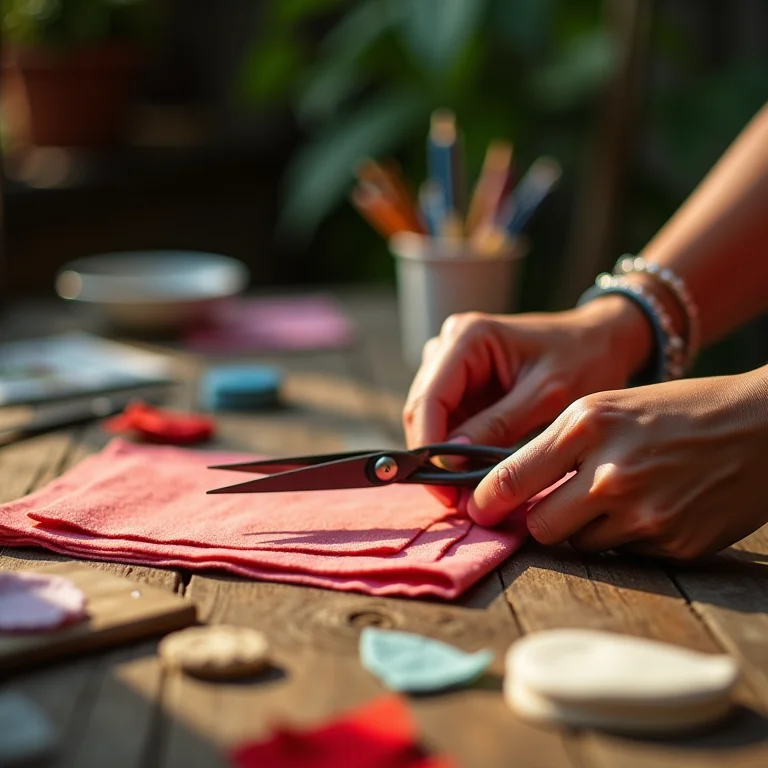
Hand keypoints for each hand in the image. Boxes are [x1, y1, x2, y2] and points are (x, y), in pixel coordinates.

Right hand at [402, 296, 651, 505]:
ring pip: (430, 418)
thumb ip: (498, 425)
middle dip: (434, 456)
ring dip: (443, 455)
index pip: (428, 398)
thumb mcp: (546, 396)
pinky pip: (447, 420)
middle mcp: (450, 345)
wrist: (602, 341)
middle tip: (455, 501)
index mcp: (468, 337)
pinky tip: (471, 473)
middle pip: (421, 409)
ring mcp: (452, 363)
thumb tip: (451, 462)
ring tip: (465, 492)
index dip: (428, 447)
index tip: (445, 490)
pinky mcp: (462, 382)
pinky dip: (456, 448)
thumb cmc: (583, 360)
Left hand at [467, 367, 767, 560]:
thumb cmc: (676, 410)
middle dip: (540, 521)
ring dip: (586, 528)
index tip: (476, 509)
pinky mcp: (674, 545)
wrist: (761, 427)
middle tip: (555, 504)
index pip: (512, 478)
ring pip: (581, 545)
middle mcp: (611, 473)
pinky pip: (624, 554)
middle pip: (540, 527)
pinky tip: (652, 506)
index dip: (487, 500)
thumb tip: (508, 490)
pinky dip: (626, 537)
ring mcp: (645, 515)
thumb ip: (555, 446)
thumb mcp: (607, 406)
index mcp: (588, 426)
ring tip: (618, 495)